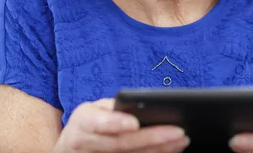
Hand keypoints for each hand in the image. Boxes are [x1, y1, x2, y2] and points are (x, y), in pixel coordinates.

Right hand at [54, 98, 189, 152]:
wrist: (70, 149)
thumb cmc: (88, 124)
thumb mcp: (91, 110)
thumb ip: (111, 108)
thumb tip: (140, 105)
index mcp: (82, 122)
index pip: (98, 123)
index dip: (116, 123)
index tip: (134, 122)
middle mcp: (86, 144)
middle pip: (121, 144)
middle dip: (151, 138)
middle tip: (178, 131)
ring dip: (159, 150)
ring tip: (181, 140)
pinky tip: (171, 150)